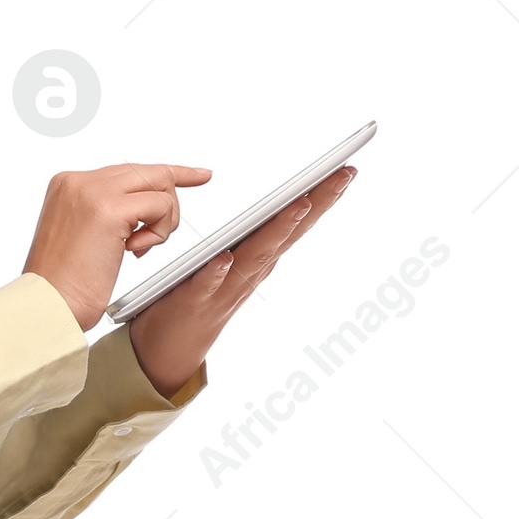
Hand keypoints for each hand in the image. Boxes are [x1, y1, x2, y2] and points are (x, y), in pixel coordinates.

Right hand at [23, 162, 213, 334]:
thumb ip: (104, 213)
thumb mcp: (79, 236)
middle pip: (147, 171)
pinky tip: (136, 251)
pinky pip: (160, 205)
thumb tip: (140, 206)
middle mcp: (79, 180)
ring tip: (139, 249)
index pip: (126, 170)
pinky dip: (159, 231)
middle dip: (168, 203)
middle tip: (160, 236)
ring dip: (162, 222)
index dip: (164, 176)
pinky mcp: (109, 209)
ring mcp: (93, 191)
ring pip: (159, 184)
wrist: (46, 308)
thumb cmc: (61, 286)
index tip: (199, 175)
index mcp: (68, 184)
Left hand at [127, 165, 357, 396]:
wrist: (170, 350)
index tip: (347, 169)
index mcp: (259, 255)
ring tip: (300, 204)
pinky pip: (207, 285)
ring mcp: (227, 288)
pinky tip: (224, 258)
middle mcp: (251, 270)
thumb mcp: (234, 260)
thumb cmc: (203, 295)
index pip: (295, 221)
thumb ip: (254, 234)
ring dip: (279, 231)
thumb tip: (281, 200)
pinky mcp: (195, 302)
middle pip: (287, 233)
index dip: (321, 195)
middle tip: (341, 176)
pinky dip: (216, 273)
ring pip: (257, 256)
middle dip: (317, 203)